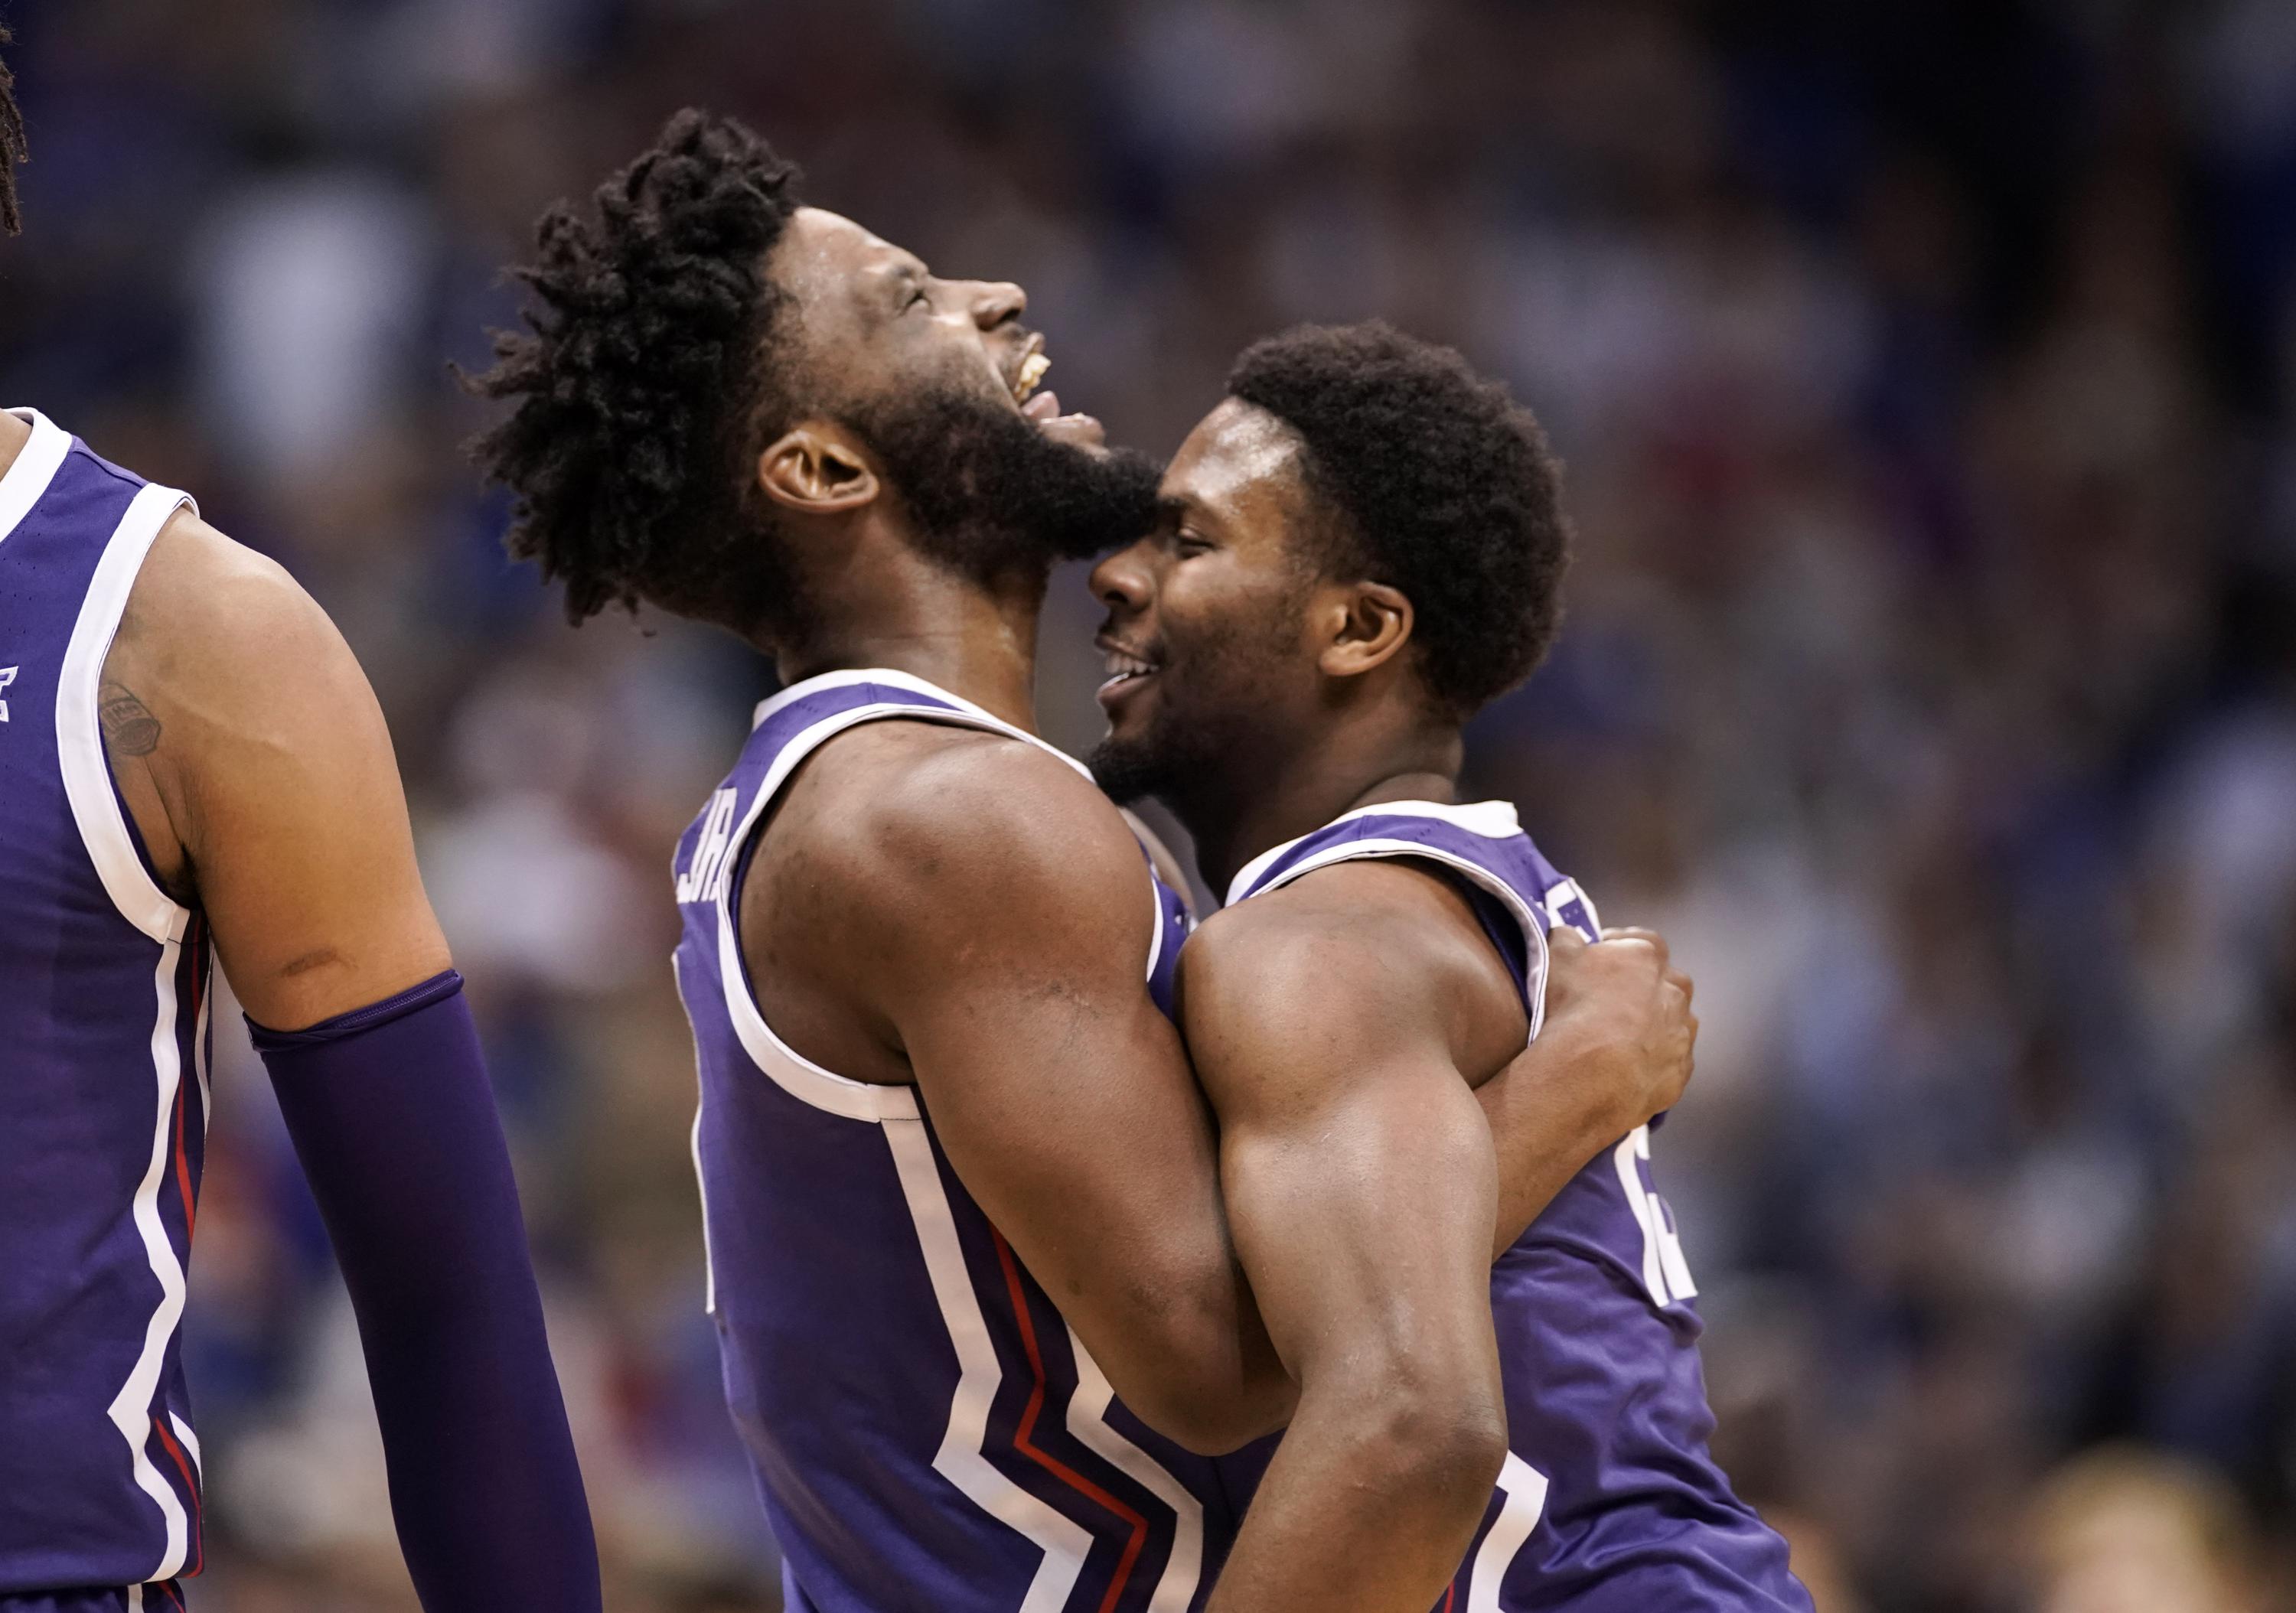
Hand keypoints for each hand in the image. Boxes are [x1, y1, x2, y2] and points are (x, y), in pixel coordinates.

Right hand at [1540, 925, 1696, 1137]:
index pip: (1645, 942)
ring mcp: (1681, 1033)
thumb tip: (1569, 935)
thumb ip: (1566, 938)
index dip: (1624, 947)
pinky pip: (1670, 1062)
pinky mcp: (1680, 1071)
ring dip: (1655, 1025)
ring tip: (1621, 1039)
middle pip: (1666, 982)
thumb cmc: (1573, 1009)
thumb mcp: (1556, 958)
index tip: (1604, 957)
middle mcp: (1673, 992)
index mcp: (1646, 958)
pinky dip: (1654, 1062)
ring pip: (1674, 1022)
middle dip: (1645, 988)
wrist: (1589, 1073)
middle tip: (1614, 1001)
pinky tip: (1628, 1068)